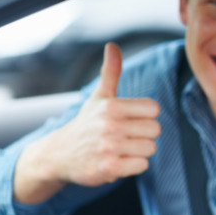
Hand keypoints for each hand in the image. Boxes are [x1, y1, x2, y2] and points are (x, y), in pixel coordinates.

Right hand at [14, 43, 161, 203]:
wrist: (60, 155)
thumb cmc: (86, 124)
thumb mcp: (98, 97)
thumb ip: (110, 72)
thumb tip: (112, 45)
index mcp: (111, 106)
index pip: (154, 109)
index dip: (145, 116)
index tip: (129, 119)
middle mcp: (110, 126)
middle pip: (155, 130)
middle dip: (143, 135)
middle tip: (124, 136)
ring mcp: (109, 148)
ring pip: (150, 148)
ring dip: (138, 151)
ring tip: (120, 149)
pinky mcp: (108, 169)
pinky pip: (142, 166)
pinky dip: (132, 166)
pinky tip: (117, 162)